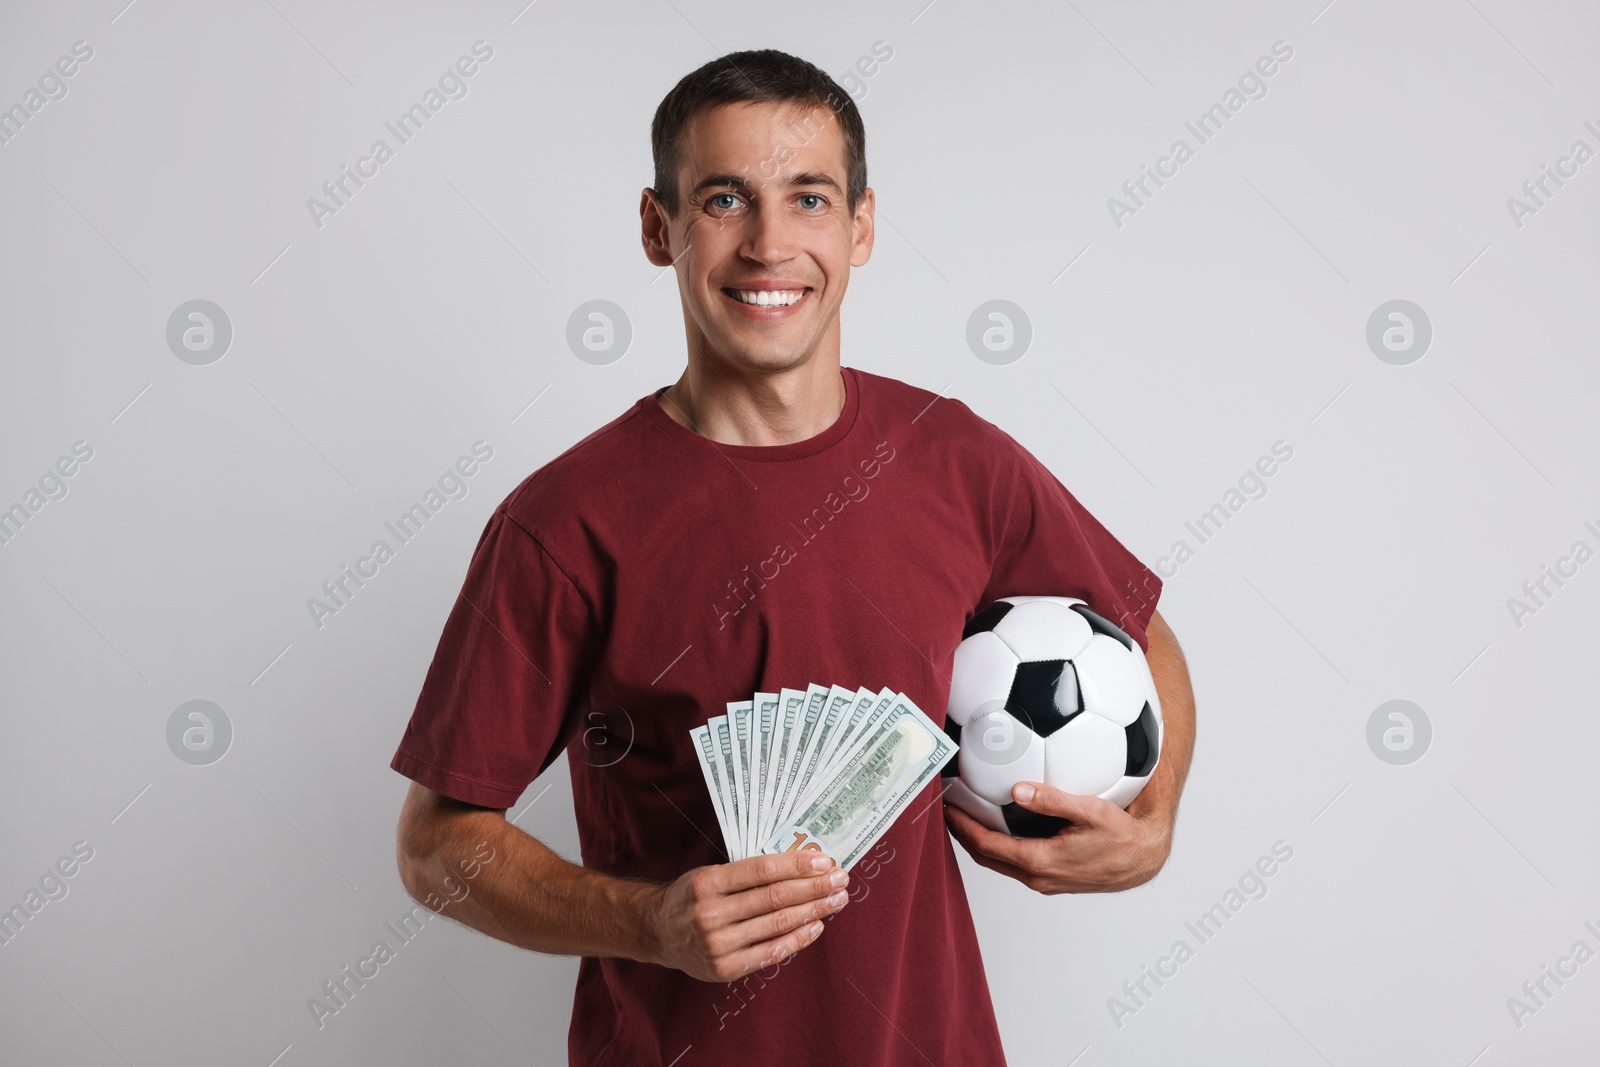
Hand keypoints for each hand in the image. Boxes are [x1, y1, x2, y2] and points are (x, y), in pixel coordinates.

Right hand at [644, 852, 849, 981]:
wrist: (658, 932)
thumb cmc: (691, 897)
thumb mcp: (710, 874)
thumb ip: (747, 873)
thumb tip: (800, 865)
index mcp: (707, 882)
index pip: (762, 870)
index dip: (797, 865)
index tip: (825, 861)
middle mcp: (710, 913)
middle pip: (775, 897)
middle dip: (814, 887)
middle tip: (841, 879)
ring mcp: (717, 945)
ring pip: (777, 925)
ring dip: (813, 911)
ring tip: (836, 900)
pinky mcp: (725, 969)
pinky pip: (771, 953)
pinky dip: (797, 939)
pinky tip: (816, 926)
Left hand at [944, 781, 1172, 894]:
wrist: (1143, 861)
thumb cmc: (1122, 835)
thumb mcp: (1090, 810)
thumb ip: (1052, 800)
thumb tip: (1018, 789)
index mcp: (1039, 861)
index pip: (985, 845)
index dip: (961, 826)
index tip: (945, 807)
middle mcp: (1037, 877)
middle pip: (985, 857)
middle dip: (962, 835)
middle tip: (945, 810)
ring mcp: (1044, 882)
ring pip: (999, 863)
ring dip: (978, 842)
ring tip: (964, 817)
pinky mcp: (1052, 879)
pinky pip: (1015, 864)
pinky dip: (998, 847)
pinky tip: (998, 827)